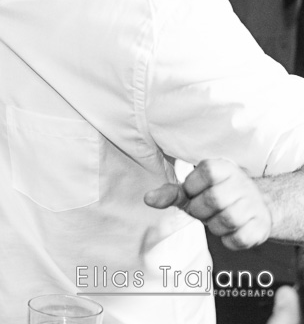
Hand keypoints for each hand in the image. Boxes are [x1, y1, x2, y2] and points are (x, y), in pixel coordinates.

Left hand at [144, 158, 271, 249]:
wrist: (257, 207)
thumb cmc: (216, 196)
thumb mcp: (192, 190)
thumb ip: (170, 193)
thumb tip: (147, 199)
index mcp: (223, 168)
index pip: (203, 175)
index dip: (192, 188)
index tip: (196, 192)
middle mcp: (242, 183)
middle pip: (213, 200)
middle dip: (201, 211)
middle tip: (205, 211)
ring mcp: (255, 205)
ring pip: (226, 221)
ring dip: (214, 227)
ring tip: (217, 220)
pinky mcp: (262, 227)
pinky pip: (239, 239)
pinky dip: (228, 240)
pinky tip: (230, 232)